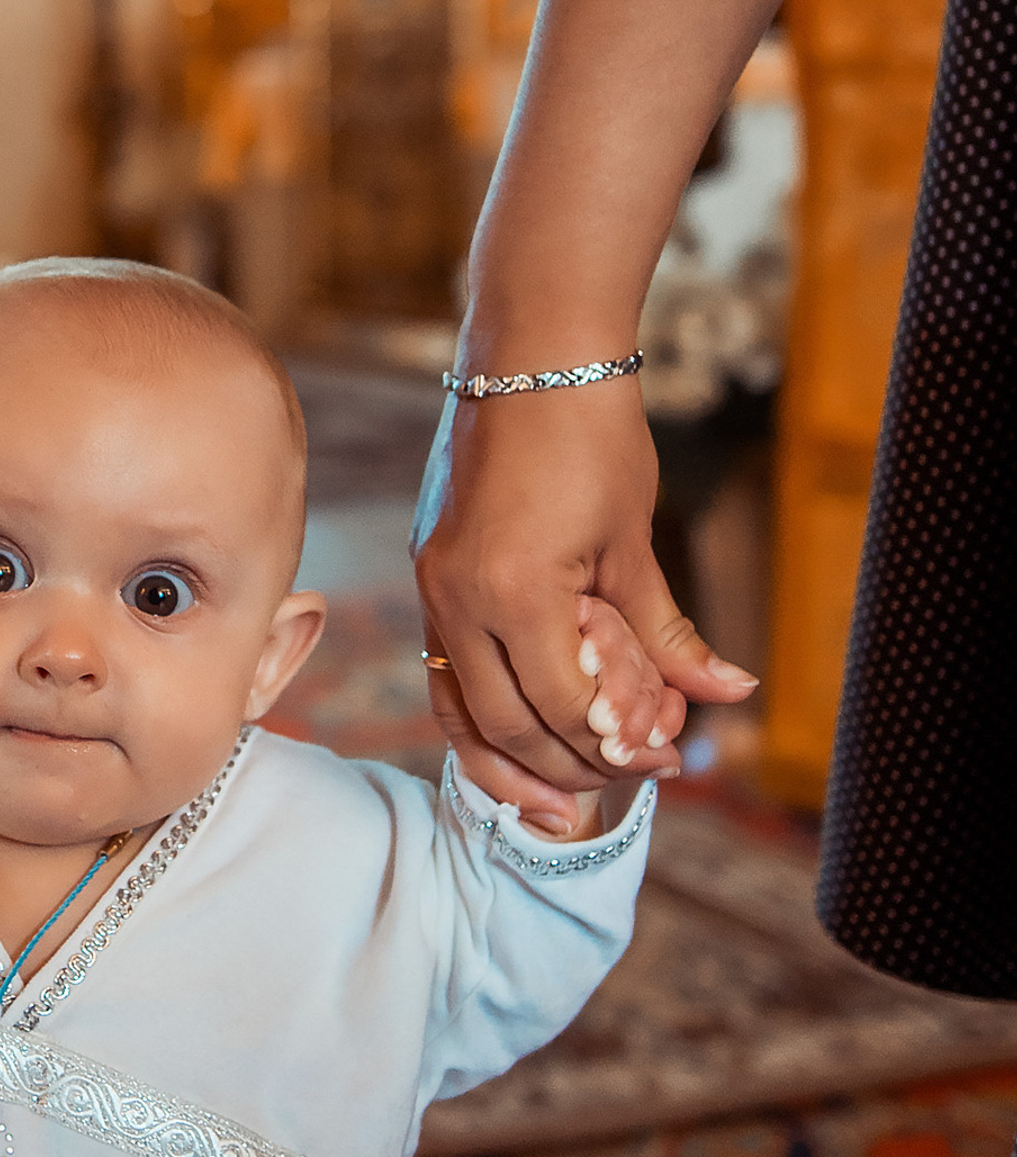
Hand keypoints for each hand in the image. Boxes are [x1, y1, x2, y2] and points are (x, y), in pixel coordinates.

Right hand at [412, 377, 755, 794]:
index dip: (612, 743)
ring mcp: (433, 590)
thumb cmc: (593, 436)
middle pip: (503, 725)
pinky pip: (443, 674)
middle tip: (619, 782)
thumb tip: (727, 695)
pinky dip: (478, 718)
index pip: (560, 704)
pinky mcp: (430, 578)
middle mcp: (456, 599)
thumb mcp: (635, 542)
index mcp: (512, 590)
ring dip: (508, 763)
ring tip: (554, 802)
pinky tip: (513, 745)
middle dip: (565, 767)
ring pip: (457, 711)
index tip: (659, 759)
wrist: (527, 355)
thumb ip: (667, 633)